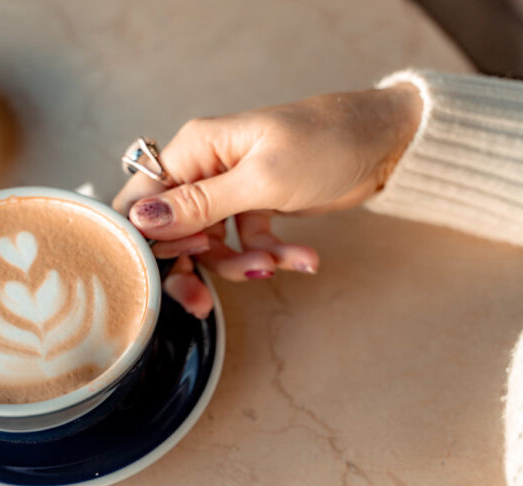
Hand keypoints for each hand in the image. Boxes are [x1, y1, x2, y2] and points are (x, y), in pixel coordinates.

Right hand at [113, 84, 421, 317]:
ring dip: (239, 264)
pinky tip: (302, 258)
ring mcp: (229, 190)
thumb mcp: (260, 179)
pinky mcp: (254, 207)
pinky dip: (268, 255)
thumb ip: (199, 204)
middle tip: (202, 302)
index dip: (146, 238)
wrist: (385, 144)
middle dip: (190, 266)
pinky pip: (244, 243)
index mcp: (193, 150)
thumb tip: (141, 218)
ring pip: (209, 244)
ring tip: (274, 265)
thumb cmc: (325, 143)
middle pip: (171, 230)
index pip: (141, 198)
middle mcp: (203, 169)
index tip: (171, 265)